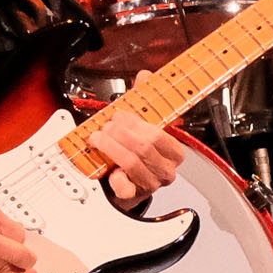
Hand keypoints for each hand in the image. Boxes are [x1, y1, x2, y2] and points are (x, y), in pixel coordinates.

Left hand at [87, 80, 185, 203]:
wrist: (126, 183)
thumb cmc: (136, 152)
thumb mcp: (143, 124)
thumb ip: (145, 100)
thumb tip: (146, 76)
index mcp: (173, 151)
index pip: (158, 135)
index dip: (135, 123)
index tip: (119, 114)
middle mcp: (166, 169)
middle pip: (144, 147)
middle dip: (120, 133)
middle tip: (106, 126)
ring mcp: (151, 183)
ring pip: (131, 163)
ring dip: (111, 147)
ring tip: (98, 138)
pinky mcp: (134, 196)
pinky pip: (125, 187)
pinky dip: (114, 177)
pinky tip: (109, 169)